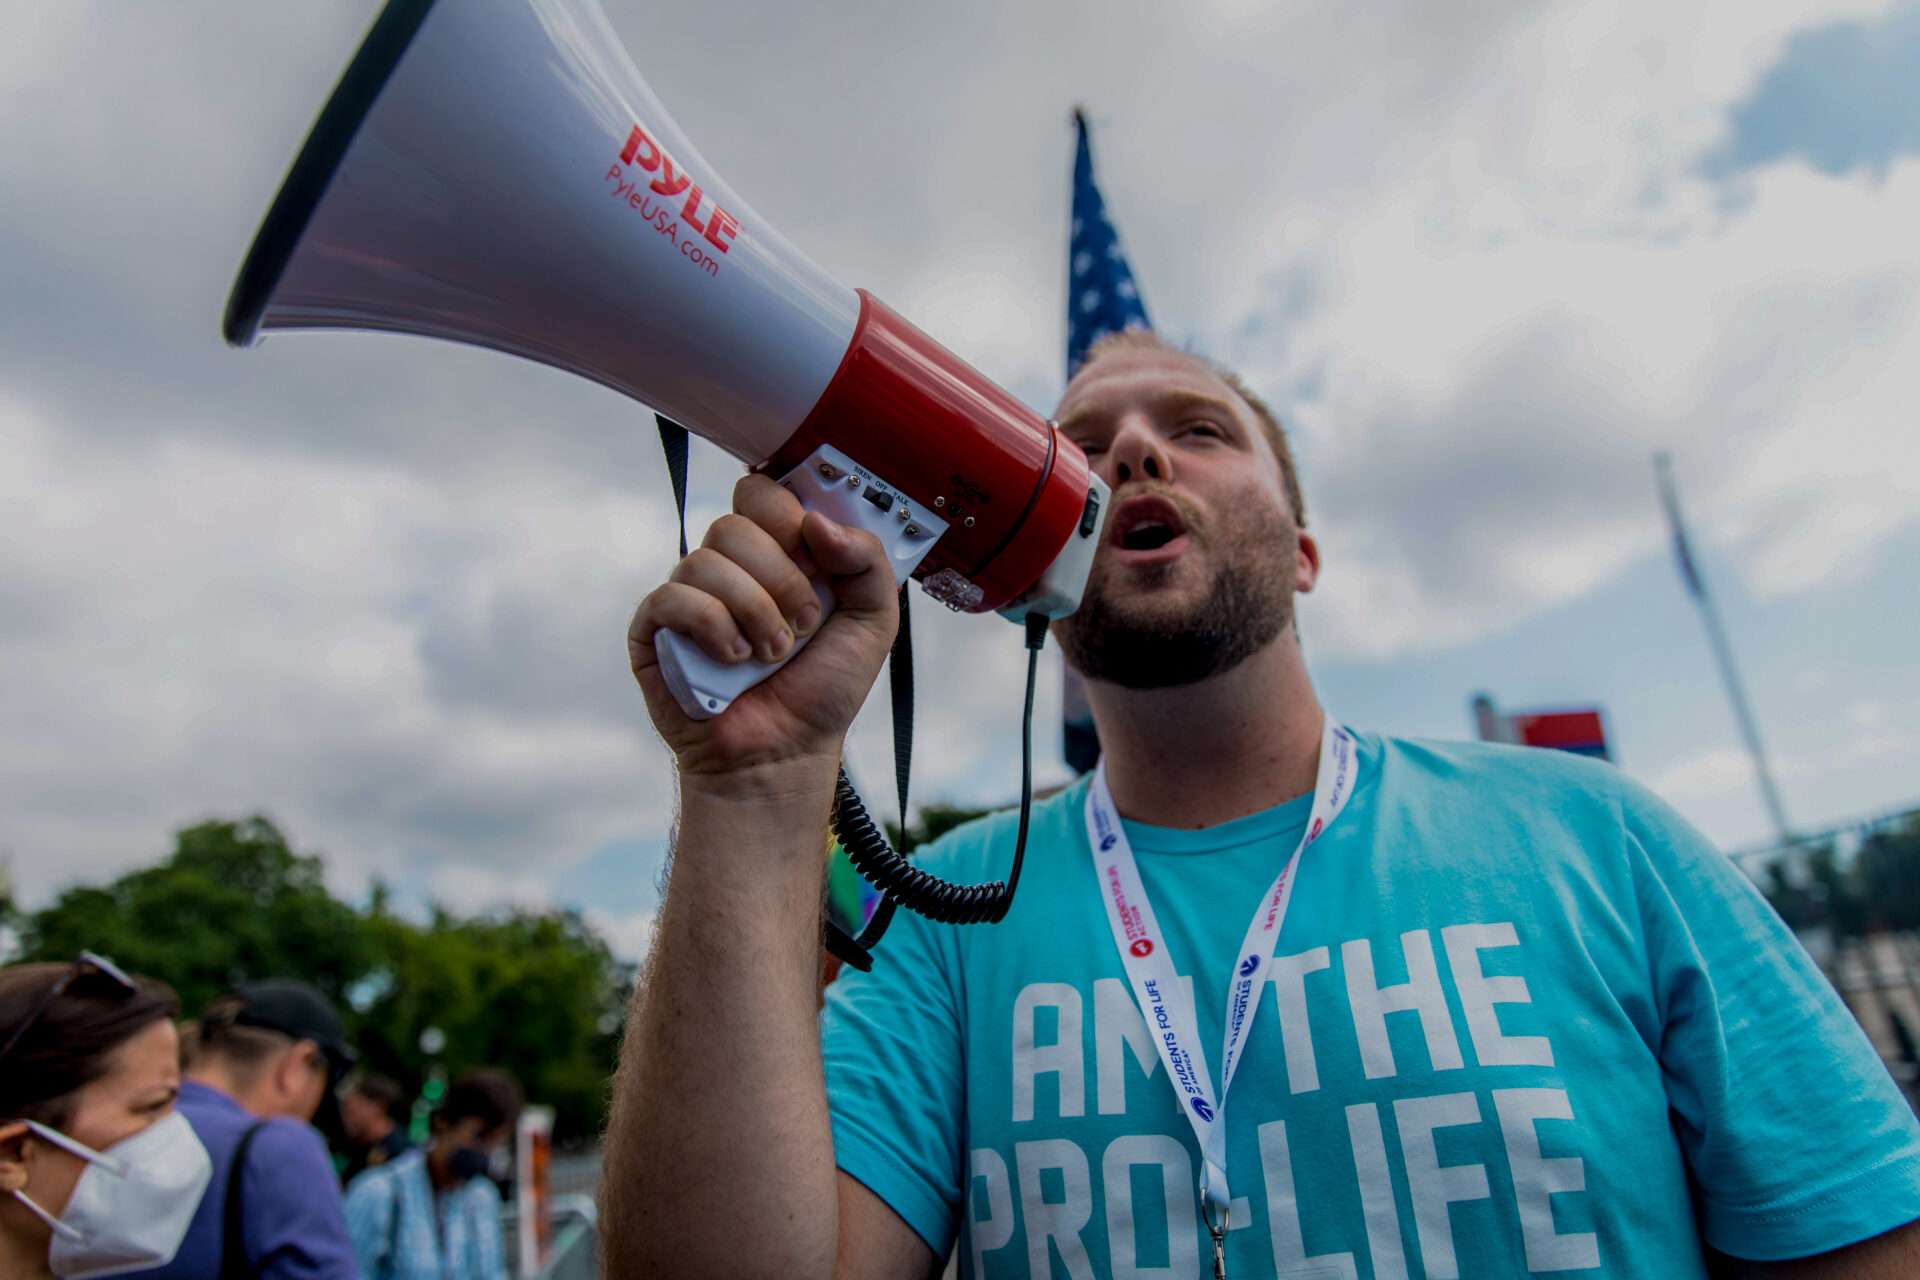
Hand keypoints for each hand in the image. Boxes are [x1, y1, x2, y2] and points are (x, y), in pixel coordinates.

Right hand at [629, 472, 898, 781]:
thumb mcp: (874, 621)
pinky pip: (673, 597)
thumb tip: (817, 519)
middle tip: (803, 623)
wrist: (785, 753)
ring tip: (772, 654)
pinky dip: (713, 627)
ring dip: (754, 611)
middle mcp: (732, 568)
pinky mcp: (656, 628)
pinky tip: (733, 659)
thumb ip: (868, 559)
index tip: (818, 557)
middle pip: (737, 521)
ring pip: (707, 558)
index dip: (791, 517)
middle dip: (781, 576)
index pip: (766, 492)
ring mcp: (691, 595)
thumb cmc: (823, 690)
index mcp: (779, 554)